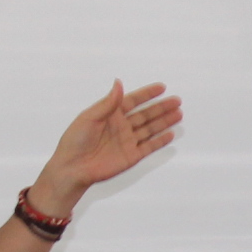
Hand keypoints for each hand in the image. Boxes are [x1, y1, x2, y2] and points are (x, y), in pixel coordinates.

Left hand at [30, 82, 181, 214]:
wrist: (73, 168)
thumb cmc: (75, 141)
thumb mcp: (90, 117)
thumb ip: (108, 102)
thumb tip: (119, 83)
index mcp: (110, 114)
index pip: (132, 101)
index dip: (147, 94)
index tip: (162, 87)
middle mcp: (121, 126)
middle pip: (145, 114)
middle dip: (161, 107)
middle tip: (177, 101)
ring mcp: (127, 141)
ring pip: (150, 129)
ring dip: (164, 122)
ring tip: (179, 114)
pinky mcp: (131, 156)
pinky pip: (149, 147)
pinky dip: (160, 141)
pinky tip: (170, 134)